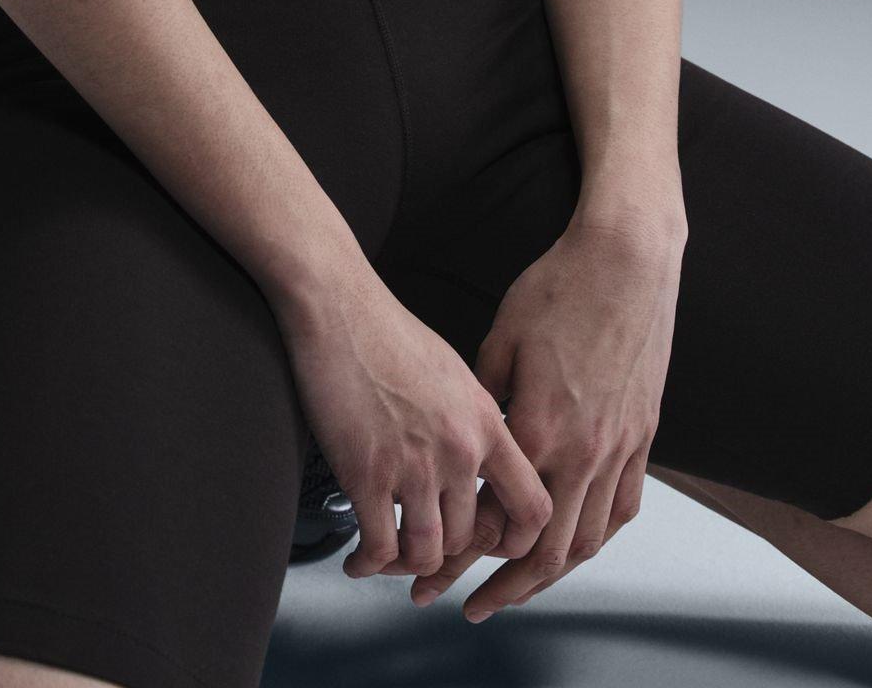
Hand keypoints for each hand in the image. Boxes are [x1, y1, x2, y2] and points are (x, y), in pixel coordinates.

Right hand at [277, 270, 552, 586]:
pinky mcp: (368, 474)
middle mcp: (458, 449)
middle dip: (447, 553)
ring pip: (428, 552)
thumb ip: (474, 421)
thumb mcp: (454, 374)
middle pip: (472, 539)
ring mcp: (414, 465)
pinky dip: (368, 563)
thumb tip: (479, 461)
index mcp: (486, 422)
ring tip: (391, 558)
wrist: (339, 307)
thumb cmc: (388, 331)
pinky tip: (359, 558)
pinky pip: (380, 547)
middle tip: (425, 550)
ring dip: (407, 565)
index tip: (497, 546)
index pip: (532, 505)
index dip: (518, 539)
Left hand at [416, 208, 683, 621]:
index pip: (496, 517)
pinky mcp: (644, 436)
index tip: (434, 567)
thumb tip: (464, 440)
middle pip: (544, 552)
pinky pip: (623, 509)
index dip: (463, 551)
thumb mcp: (502, 338)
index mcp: (540, 430)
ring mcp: (620, 448)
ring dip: (551, 576)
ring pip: (588, 542)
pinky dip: (597, 537)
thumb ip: (482, 399)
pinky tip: (577, 544)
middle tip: (470, 606)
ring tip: (520, 590)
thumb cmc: (559, 289)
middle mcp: (584, 452)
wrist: (627, 260)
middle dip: (503, 589)